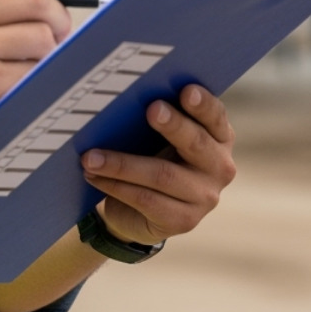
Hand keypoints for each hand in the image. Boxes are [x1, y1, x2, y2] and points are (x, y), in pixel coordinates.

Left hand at [79, 83, 235, 246]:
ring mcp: (204, 197)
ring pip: (162, 175)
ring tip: (91, 157)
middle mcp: (219, 167)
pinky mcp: (183, 221)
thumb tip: (124, 95)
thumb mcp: (159, 136)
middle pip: (196, 143)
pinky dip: (116, 186)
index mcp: (218, 137)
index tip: (186, 90)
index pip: (215, 116)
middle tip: (151, 109)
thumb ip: (157, 117)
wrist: (143, 210)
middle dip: (172, 125)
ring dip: (122, 164)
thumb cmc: (152, 156)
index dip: (203, 104)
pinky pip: (146, 199)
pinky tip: (93, 176)